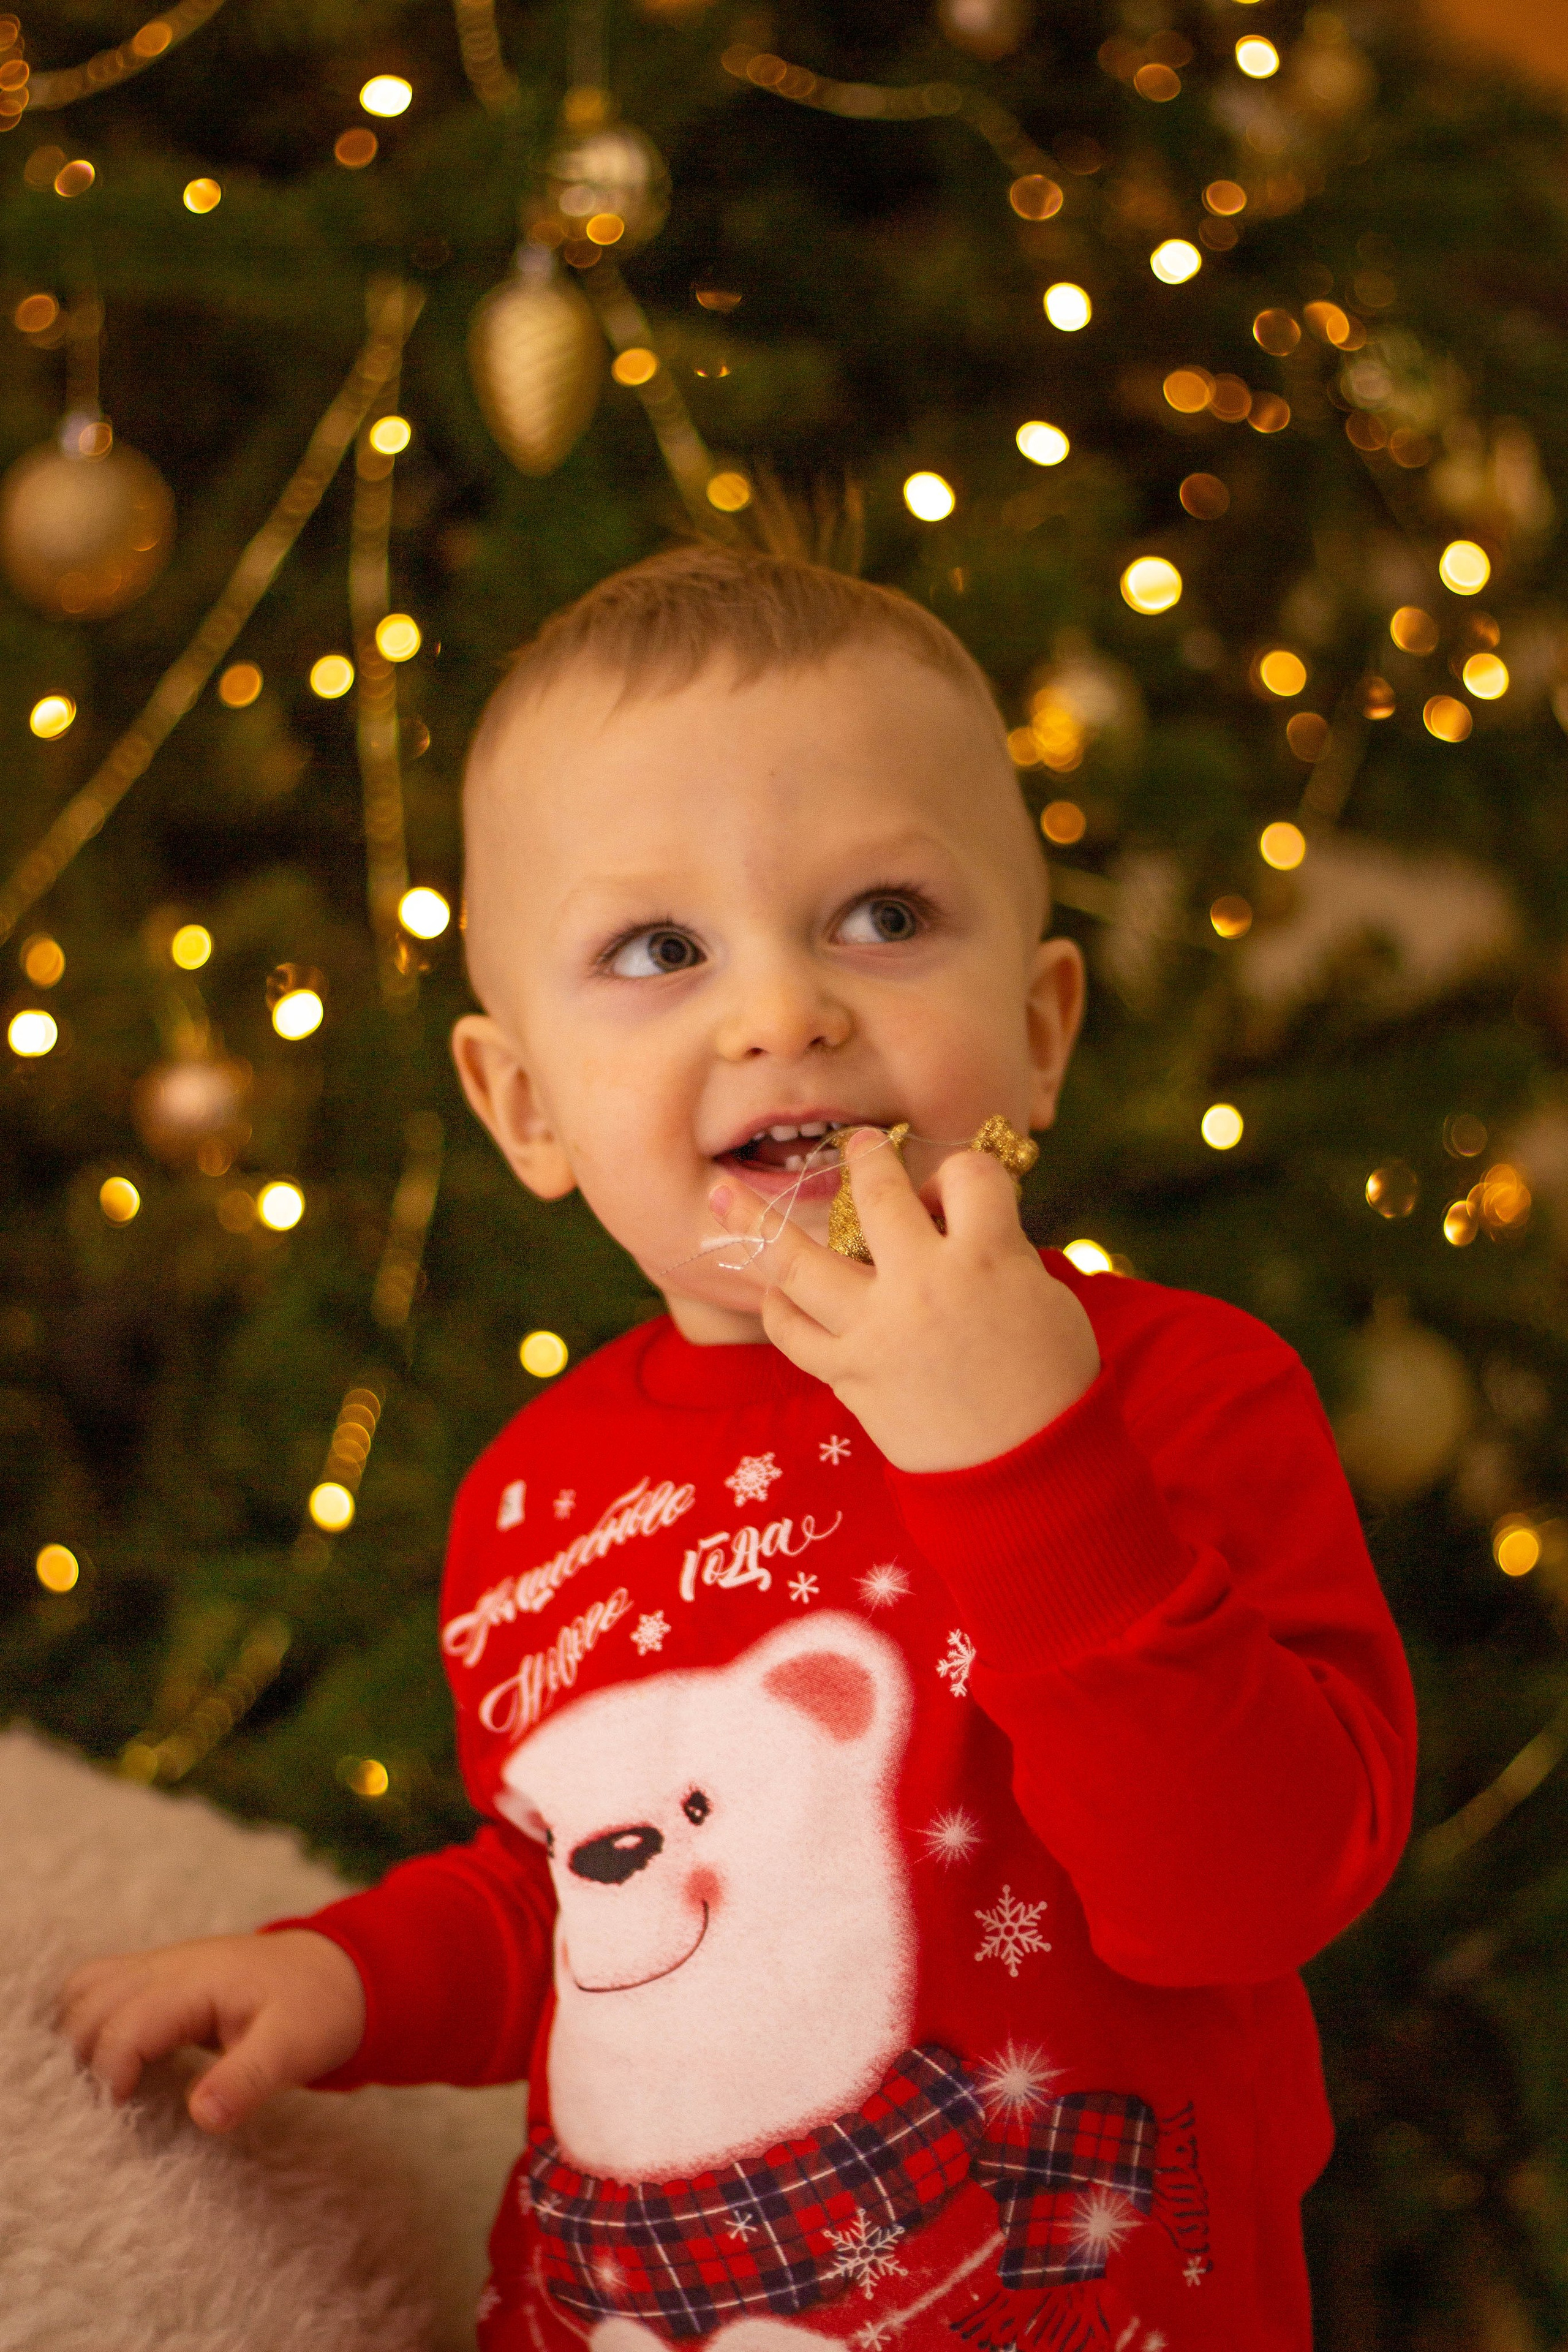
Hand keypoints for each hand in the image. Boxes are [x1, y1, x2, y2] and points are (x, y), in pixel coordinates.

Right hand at [57, 1929, 365, 2133]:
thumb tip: (201, 2116)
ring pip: (86, 1986)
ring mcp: (162, 1966)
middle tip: (113, 2103)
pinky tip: (106, 2058)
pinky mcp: (162, 1976)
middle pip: (90, 2002)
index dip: (111, 2072)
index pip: (125, 2024)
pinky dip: (89, 2019)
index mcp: (198, 1983)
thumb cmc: (315, 2011)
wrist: (338, 1972)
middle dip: (85, 2055)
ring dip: (79, 2033)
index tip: (123, 2112)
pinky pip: (102, 1986)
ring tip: (103, 2082)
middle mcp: (170, 1966)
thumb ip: (246, 2081)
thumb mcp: (292, 2050)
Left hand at [710, 1128, 1099, 1472]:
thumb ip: (998, 1251)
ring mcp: (876, 1330)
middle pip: (875, 1195)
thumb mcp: (1044, 1297)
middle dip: (867, 1158)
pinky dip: (779, 1307)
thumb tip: (950, 1222)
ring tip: (726, 1195)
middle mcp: (923, 1285)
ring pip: (797, 1260)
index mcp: (987, 1257)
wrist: (1030, 1470)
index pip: (967, 1175)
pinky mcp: (850, 1375)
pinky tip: (775, 1291)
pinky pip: (792, 1332)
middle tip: (860, 1146)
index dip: (963, 1172)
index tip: (958, 1188)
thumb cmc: (1052, 1382)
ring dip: (759, 1219)